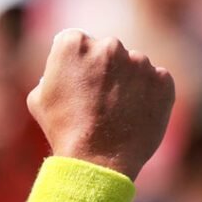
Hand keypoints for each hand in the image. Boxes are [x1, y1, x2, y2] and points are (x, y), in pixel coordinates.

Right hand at [27, 30, 175, 179]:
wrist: (96, 160)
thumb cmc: (62, 129)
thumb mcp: (38, 97)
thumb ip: (53, 72)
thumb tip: (67, 67)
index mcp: (74, 44)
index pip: (73, 41)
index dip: (72, 62)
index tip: (74, 80)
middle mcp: (109, 45)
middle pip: (105, 50)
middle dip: (102, 68)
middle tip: (95, 98)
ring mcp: (140, 61)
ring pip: (132, 65)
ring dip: (125, 82)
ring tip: (114, 112)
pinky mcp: (163, 79)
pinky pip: (154, 81)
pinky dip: (145, 94)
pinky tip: (131, 115)